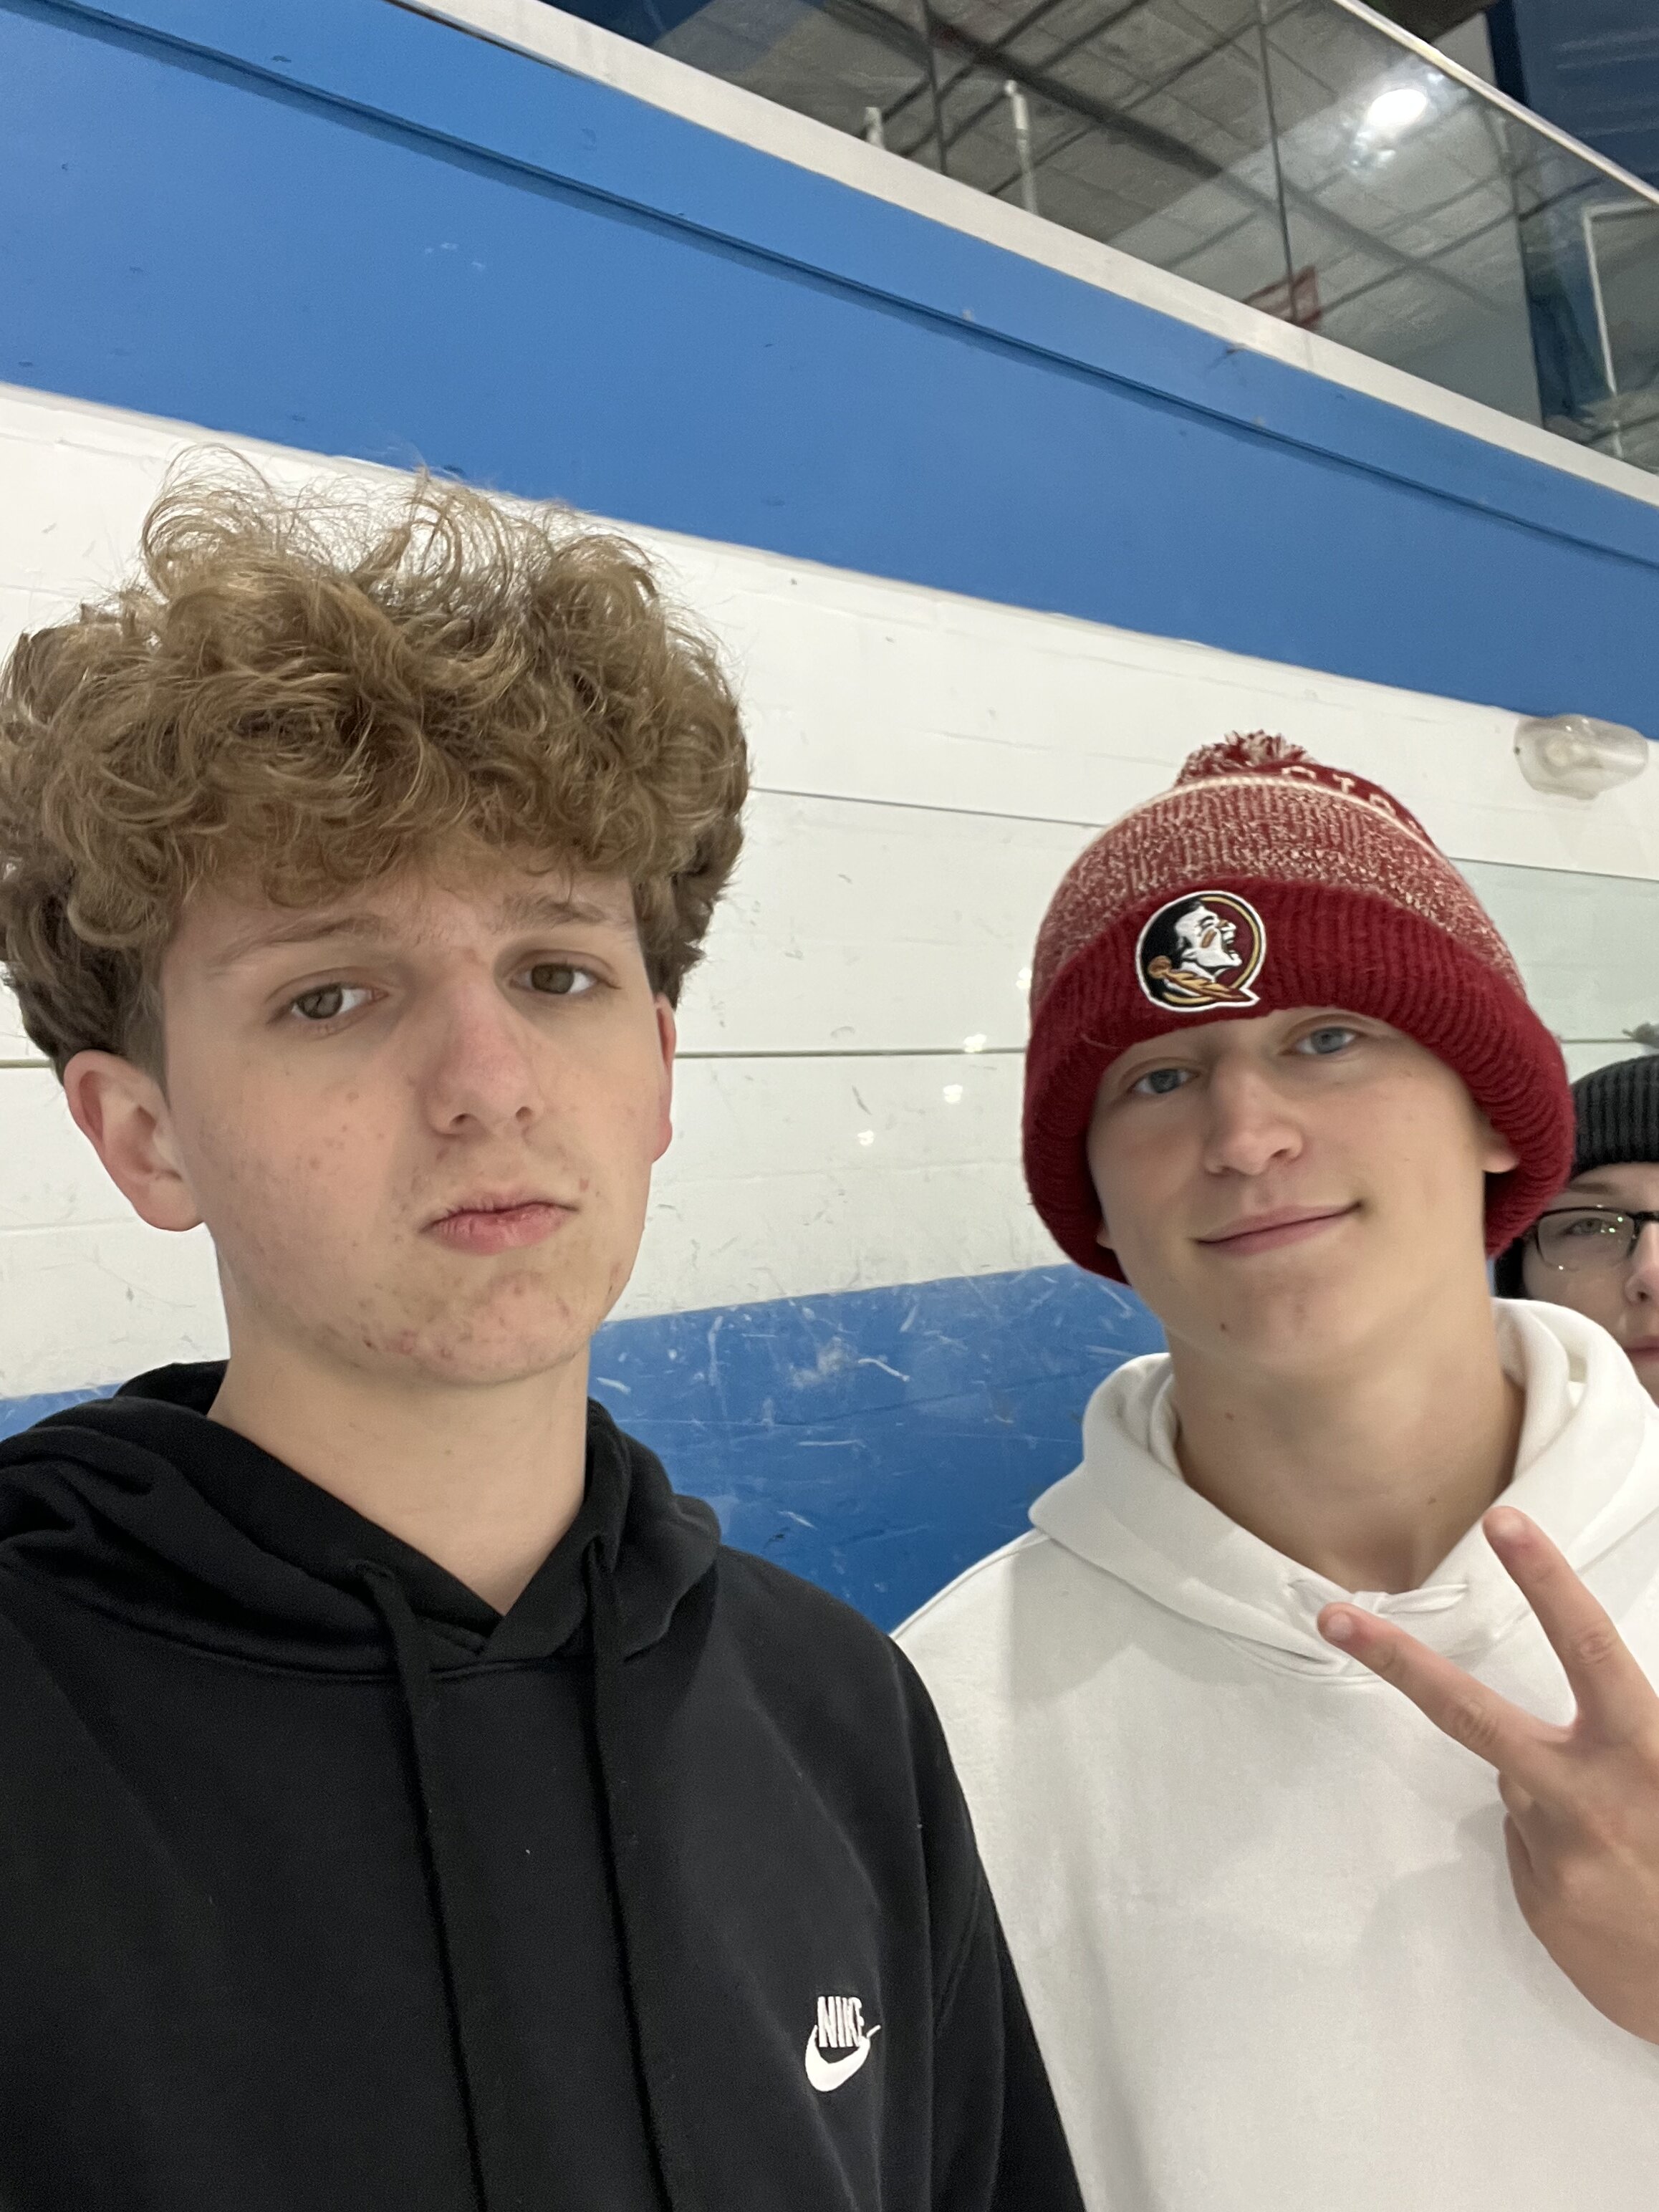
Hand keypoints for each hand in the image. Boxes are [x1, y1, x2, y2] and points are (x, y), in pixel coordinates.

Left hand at [1319, 1506, 1658, 2042]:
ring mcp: (1556, 1852)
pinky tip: (1617, 1886)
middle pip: (1472, 1713)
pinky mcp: (1541, 1901)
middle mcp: (1589, 1796)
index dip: (1546, 1582)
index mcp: (1642, 1751)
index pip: (1588, 1648)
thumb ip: (1631, 1739)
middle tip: (1333, 1617)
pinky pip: (1535, 1847)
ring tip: (1631, 1849)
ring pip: (1521, 1786)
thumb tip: (1585, 1730)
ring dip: (1560, 1799)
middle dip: (1397, 1661)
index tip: (1504, 1522)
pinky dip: (1567, 1851)